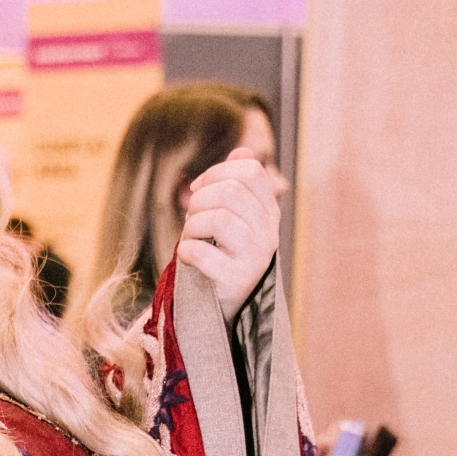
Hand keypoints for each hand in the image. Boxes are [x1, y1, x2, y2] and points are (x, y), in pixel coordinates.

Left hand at [176, 152, 279, 324]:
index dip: (216, 173)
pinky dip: (186, 250)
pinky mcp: (235, 280)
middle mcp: (268, 233)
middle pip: (232, 192)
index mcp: (269, 212)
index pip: (250, 171)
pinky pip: (202, 253)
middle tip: (191, 217)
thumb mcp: (235, 218)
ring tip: (190, 237)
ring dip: (192, 225)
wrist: (226, 305)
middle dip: (200, 199)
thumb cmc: (225, 255)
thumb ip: (237, 184)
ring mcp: (255, 258)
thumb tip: (241, 150)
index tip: (197, 189)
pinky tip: (187, 255)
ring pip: (218, 218)